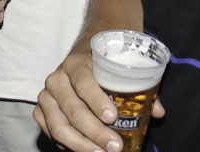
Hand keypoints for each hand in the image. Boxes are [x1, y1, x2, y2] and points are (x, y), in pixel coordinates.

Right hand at [35, 51, 165, 151]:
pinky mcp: (40, 113)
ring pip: (60, 127)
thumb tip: (159, 112)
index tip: (113, 117)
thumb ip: (139, 89)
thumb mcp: (118, 68)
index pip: (84, 83)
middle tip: (115, 146)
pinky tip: (88, 150)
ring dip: (82, 145)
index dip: (97, 101)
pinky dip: (69, 146)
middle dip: (95, 132)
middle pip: (73, 110)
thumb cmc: (101, 66)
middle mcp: (56, 79)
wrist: (79, 57)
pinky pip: (52, 135)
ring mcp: (46, 97)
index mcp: (75, 63)